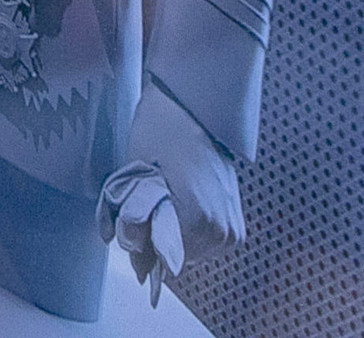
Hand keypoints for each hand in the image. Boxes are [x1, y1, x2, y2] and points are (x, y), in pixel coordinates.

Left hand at [97, 83, 242, 303]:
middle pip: (178, 256)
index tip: (129, 223)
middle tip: (143, 204)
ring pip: (192, 249)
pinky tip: (180, 200)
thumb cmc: (162, 129)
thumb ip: (130, 215)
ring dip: (173, 232)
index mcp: (198, 220)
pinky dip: (190, 226)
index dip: (140, 242)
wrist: (194, 105)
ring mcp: (232, 226)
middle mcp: (222, 230)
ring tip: (164, 197)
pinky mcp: (236, 219)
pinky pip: (207, 239)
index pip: (162, 257)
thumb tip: (127, 244)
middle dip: (155, 237)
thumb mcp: (135, 171)